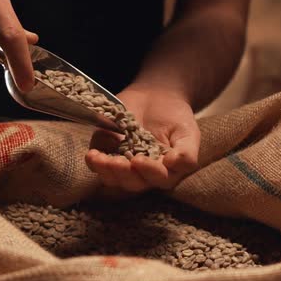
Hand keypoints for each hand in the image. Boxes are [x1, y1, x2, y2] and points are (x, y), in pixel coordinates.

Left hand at [85, 85, 200, 195]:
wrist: (158, 96)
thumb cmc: (176, 117)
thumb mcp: (188, 132)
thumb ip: (186, 153)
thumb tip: (172, 164)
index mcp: (166, 171)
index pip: (158, 178)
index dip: (148, 172)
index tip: (139, 160)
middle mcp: (143, 173)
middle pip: (132, 183)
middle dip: (122, 173)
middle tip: (116, 161)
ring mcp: (123, 165)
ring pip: (113, 179)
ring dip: (105, 171)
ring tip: (98, 158)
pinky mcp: (108, 153)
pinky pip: (98, 164)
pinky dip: (94, 161)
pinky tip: (92, 153)